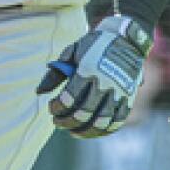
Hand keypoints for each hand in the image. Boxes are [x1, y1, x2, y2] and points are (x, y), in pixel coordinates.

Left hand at [36, 14, 152, 137]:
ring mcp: (119, 92)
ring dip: (85, 131)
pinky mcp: (129, 98)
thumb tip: (39, 92)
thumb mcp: (71, 51)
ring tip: (73, 131)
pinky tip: (94, 131)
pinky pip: (118, 121)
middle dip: (67, 121)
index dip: (57, 107)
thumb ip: (55, 73)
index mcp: (87, 70)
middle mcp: (104, 83)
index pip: (69, 98)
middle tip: (57, 122)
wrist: (125, 38)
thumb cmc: (93, 45)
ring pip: (102, 122)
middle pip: (84, 113)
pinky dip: (105, 130)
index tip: (51, 107)